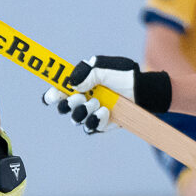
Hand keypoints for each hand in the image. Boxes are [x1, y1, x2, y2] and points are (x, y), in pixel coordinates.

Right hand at [41, 56, 172, 133]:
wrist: (142, 90)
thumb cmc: (123, 76)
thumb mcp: (105, 69)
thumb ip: (88, 74)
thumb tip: (72, 85)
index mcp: (79, 84)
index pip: (58, 91)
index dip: (52, 94)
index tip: (53, 95)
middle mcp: (82, 100)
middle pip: (63, 108)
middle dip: (69, 104)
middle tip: (79, 98)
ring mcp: (90, 113)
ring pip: (76, 119)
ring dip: (84, 111)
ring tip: (97, 103)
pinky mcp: (100, 124)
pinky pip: (91, 127)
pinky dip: (96, 120)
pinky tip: (106, 112)